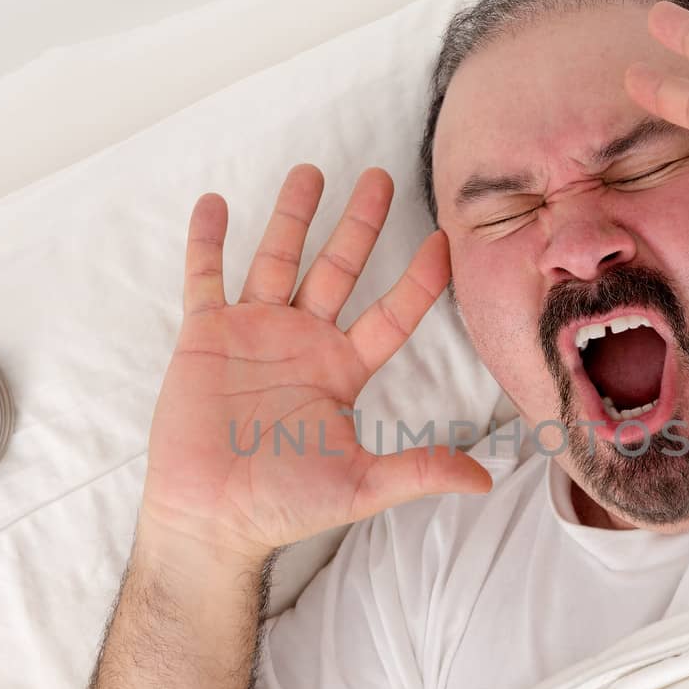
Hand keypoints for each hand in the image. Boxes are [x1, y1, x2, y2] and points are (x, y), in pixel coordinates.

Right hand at [137, 164, 492, 567]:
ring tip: (311, 170)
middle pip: (338, 268)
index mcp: (342, 370)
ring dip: (293, 215)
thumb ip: (419, 470)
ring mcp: (253, 334)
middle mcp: (303, 342)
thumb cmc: (283, 506)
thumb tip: (484, 480)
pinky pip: (206, 278)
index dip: (418, 279)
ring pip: (278, 259)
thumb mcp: (361, 485)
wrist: (210, 519)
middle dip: (359, 223)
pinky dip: (209, 241)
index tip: (443, 241)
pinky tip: (215, 204)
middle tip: (381, 176)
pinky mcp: (205, 337)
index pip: (392, 313)